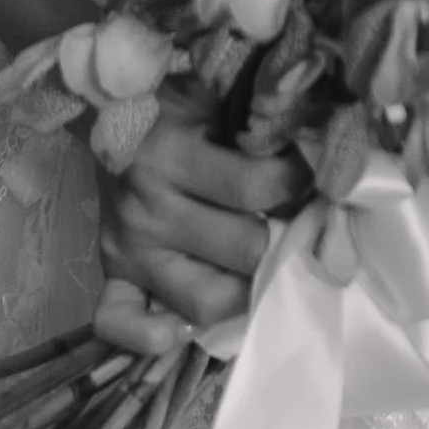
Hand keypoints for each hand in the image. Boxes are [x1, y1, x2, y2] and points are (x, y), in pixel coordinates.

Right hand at [92, 93, 306, 354]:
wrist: (107, 107)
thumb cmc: (173, 103)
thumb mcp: (215, 92)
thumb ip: (260, 116)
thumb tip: (322, 143)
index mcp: (173, 155)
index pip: (256, 187)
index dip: (298, 183)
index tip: (310, 174)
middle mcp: (148, 210)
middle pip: (243, 249)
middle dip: (280, 238)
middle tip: (295, 225)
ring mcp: (127, 249)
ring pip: (205, 300)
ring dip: (243, 288)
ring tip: (258, 265)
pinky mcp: (111, 273)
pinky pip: (121, 324)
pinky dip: (154, 336)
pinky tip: (187, 323)